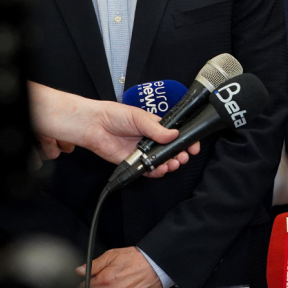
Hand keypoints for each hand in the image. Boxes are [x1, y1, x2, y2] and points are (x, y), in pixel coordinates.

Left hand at [28, 83, 199, 177]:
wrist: (94, 126)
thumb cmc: (114, 115)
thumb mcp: (139, 117)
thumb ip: (156, 129)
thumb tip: (173, 135)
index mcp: (154, 126)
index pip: (175, 134)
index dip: (185, 140)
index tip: (193, 145)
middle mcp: (150, 140)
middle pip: (170, 150)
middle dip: (179, 154)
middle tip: (183, 156)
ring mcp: (142, 152)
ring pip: (160, 161)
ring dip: (169, 164)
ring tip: (172, 163)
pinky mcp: (132, 162)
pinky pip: (147, 170)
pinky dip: (155, 172)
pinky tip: (160, 169)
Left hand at [76, 247, 160, 287]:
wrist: (155, 264)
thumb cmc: (135, 258)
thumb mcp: (113, 255)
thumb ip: (95, 264)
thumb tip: (79, 270)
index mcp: (105, 279)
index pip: (85, 286)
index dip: (86, 283)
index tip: (91, 280)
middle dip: (95, 287)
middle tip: (103, 282)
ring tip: (112, 284)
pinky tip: (119, 287)